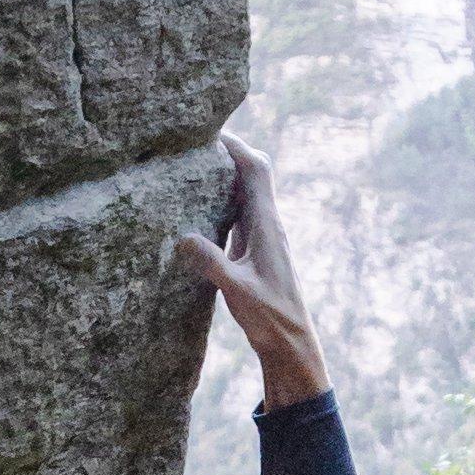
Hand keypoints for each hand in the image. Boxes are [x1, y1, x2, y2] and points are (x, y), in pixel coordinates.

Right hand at [177, 138, 328, 409]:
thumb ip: (211, 263)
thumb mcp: (236, 291)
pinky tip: (201, 208)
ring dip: (223, 176)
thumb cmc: (270, 318)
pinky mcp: (257, 250)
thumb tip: (182, 237)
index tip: (208, 131)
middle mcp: (268, 224)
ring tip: (192, 167)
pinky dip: (222, 202)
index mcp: (267, 225)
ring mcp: (264, 236)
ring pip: (245, 192)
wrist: (292, 343)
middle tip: (195, 144)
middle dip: (227, 153)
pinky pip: (240, 214)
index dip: (235, 146)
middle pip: (251, 173)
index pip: (254, 170)